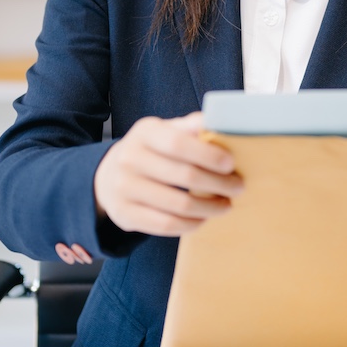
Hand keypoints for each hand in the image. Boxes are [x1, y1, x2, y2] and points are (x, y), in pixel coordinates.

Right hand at [94, 112, 241, 236]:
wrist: (108, 177)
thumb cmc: (150, 151)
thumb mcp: (164, 131)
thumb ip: (190, 126)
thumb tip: (220, 122)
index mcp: (145, 133)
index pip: (178, 143)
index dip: (208, 154)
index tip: (231, 163)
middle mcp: (130, 159)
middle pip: (184, 176)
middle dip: (218, 184)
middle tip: (238, 186)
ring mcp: (124, 188)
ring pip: (178, 205)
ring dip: (210, 207)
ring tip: (226, 205)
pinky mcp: (125, 214)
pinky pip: (166, 224)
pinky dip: (191, 224)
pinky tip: (203, 218)